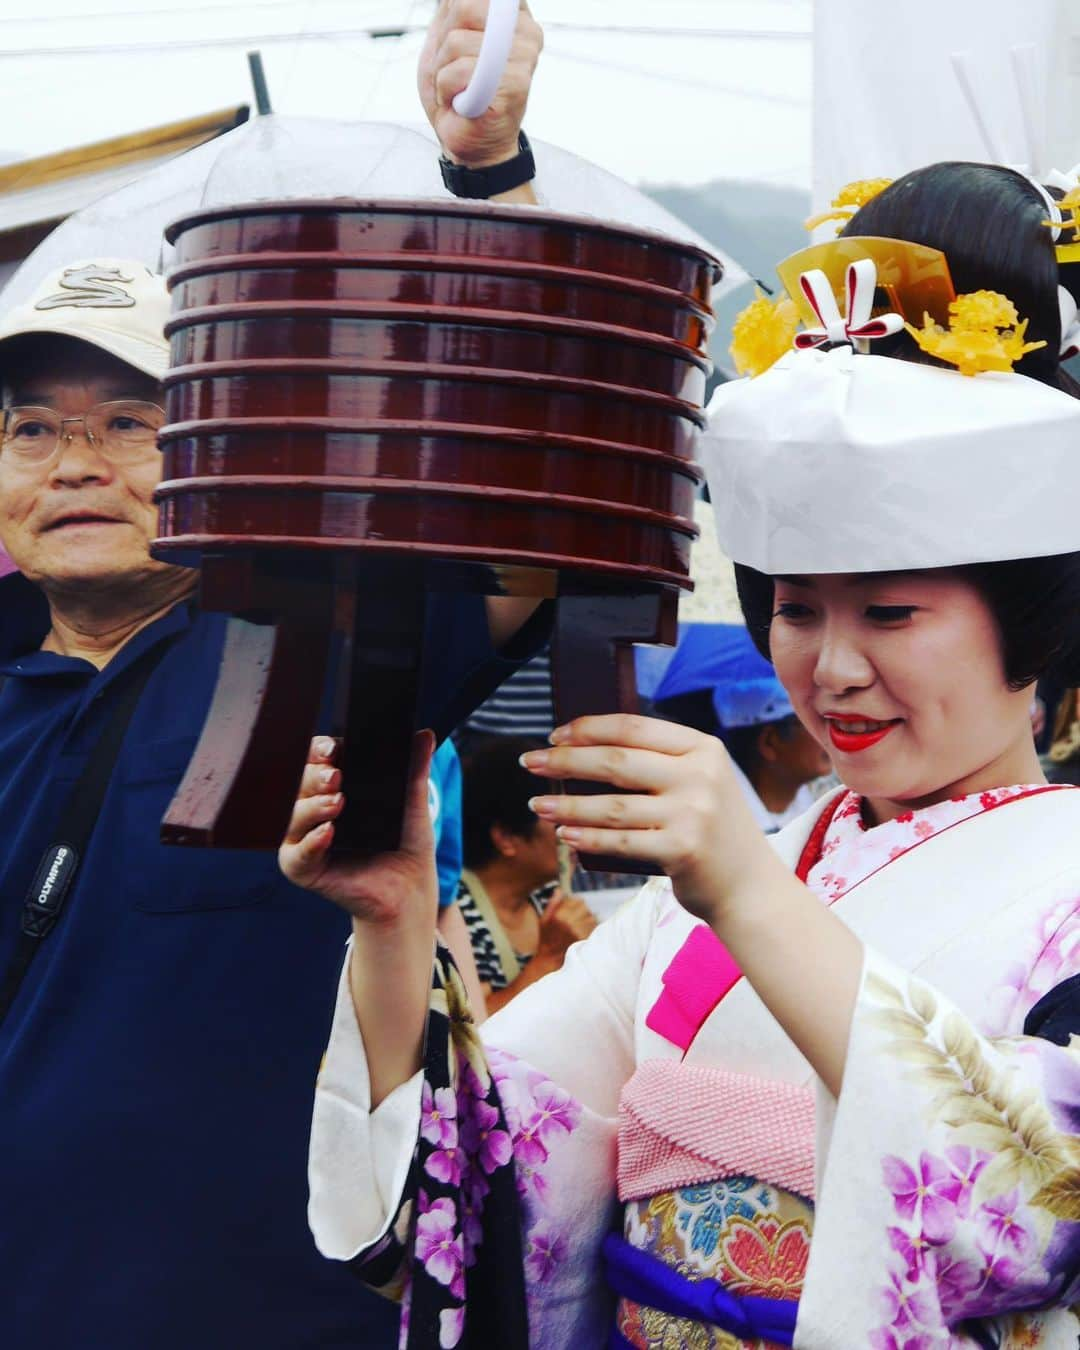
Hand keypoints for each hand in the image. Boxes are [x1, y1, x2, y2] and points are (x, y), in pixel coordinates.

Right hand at [279, 730, 438, 927]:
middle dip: (314, 777)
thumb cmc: (404, 842)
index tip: (334, 748)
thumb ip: (414, 769)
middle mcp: (313, 810)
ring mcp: (306, 839)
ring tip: (337, 803)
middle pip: (300, 784)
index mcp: (334, 788)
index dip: (320, 751)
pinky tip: (327, 833)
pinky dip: (310, 842)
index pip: (316, 761)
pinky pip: (297, 855)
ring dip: (312, 806)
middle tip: (335, 776)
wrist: (410, 888)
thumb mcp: (412, 802)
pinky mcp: (304, 869)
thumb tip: (425, 734)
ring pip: (294, 816)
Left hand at [418, 0, 542, 166]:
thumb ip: (456, 5)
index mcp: (513, 14)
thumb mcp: (448, 34)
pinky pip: (461, 71)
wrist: (467, 140)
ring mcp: (525, 57)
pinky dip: (447, 89)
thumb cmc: (458, 90)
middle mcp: (526, 31)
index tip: (458, 38)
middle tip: (454, 67)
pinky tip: (462, 101)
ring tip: (459, 88)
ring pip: (457, 41)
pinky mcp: (516, 84)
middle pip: (465, 7)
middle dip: (444, 41)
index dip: (454, 13)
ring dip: (443, 70)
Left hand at [523, 715, 778, 925]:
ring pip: (612, 806)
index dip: (589, 728)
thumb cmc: (711, 832)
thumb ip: (659, 764)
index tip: (555, 734)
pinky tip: (564, 835)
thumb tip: (585, 751)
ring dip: (566, 806)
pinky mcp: (683, 850)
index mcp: (703, 748)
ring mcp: (693, 813)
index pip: (634, 727)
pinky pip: (620, 842)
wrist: (750, 888)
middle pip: (616, 761)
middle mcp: (700, 776)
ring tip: (537, 805)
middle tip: (529, 761)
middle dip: (565, 761)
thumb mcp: (700, 783)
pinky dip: (587, 839)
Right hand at [537, 889, 597, 960]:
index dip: (578, 904)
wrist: (549, 960)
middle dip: (584, 911)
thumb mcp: (543, 920)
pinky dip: (591, 929)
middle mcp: (568, 923)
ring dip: (589, 920)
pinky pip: (593, 929)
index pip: (579, 901)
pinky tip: (585, 932)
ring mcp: (577, 932)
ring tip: (582, 925)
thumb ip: (552, 904)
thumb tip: (559, 890)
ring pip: (592, 918)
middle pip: (587, 909)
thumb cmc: (545, 939)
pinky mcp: (583, 941)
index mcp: (559, 916)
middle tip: (579, 917)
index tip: (575, 908)